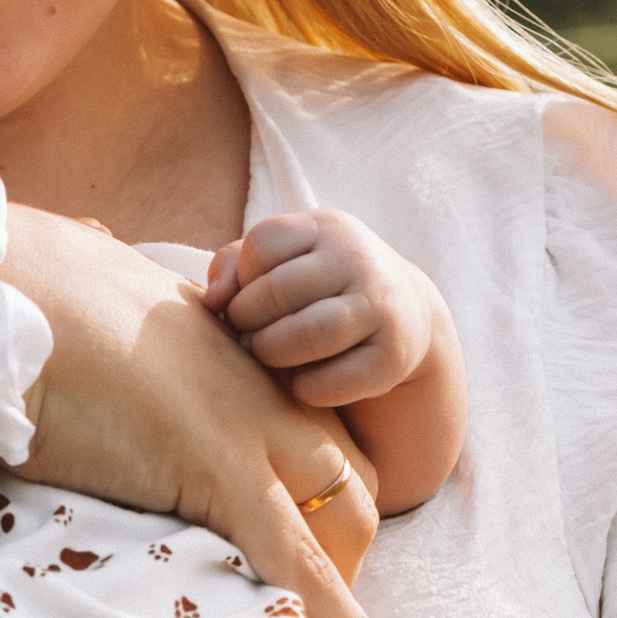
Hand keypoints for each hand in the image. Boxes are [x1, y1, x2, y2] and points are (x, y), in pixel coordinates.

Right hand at [2, 210, 382, 617]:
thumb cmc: (20, 296)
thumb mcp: (83, 297)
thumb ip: (107, 294)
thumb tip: (80, 253)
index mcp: (228, 357)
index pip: (315, 434)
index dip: (322, 493)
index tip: (305, 544)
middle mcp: (257, 391)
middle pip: (349, 484)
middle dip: (346, 554)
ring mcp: (249, 430)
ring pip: (340, 529)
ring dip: (343, 602)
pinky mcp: (221, 471)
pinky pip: (296, 565)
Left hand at [206, 208, 450, 414]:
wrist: (404, 316)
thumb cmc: (318, 288)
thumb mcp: (282, 261)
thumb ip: (234, 266)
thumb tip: (212, 302)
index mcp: (326, 228)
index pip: (264, 243)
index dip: (242, 278)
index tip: (245, 298)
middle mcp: (359, 259)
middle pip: (278, 291)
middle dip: (248, 321)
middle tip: (247, 337)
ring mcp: (381, 306)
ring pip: (309, 334)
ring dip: (272, 353)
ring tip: (268, 357)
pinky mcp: (393, 356)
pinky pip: (331, 382)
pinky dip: (304, 389)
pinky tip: (302, 382)